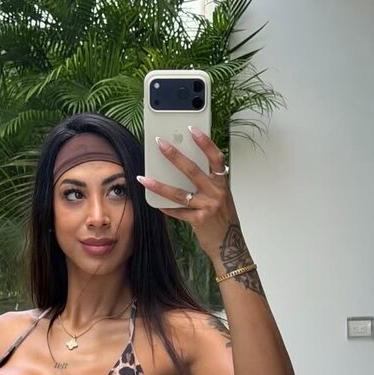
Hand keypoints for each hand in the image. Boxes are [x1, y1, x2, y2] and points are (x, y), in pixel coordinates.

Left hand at [136, 128, 239, 257]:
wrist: (229, 244)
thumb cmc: (223, 218)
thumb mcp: (221, 196)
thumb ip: (208, 182)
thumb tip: (184, 166)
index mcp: (222, 183)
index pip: (215, 158)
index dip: (205, 142)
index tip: (192, 129)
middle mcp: (216, 193)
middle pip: (192, 170)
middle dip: (174, 155)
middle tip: (160, 143)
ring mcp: (207, 207)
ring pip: (179, 193)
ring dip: (159, 185)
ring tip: (144, 178)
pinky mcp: (199, 221)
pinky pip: (178, 212)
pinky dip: (166, 207)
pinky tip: (154, 202)